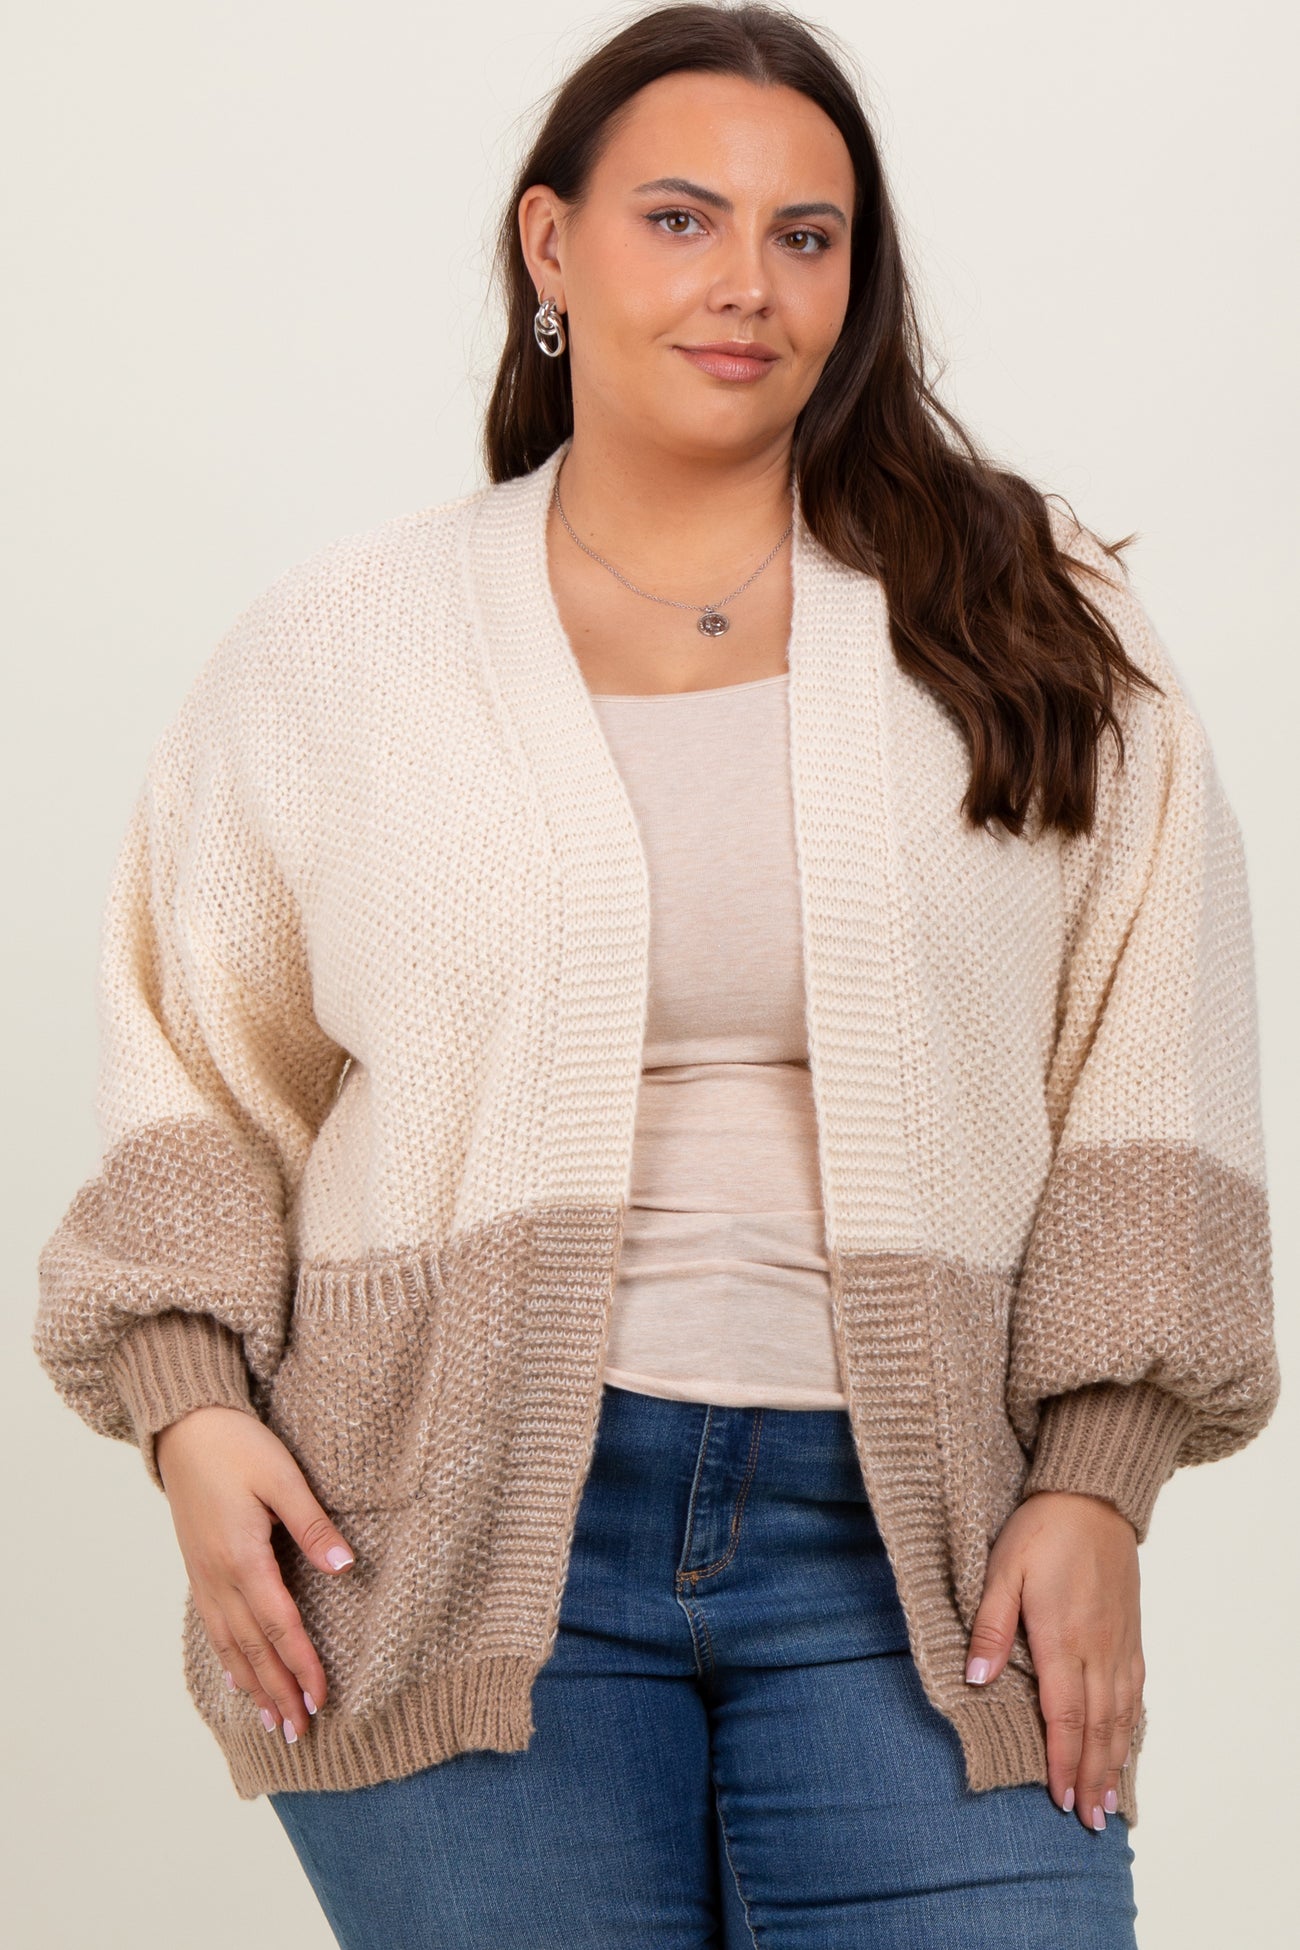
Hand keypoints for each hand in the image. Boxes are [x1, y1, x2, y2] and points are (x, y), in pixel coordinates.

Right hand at [154, 1404, 356, 1744]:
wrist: (185, 1427)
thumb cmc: (238, 1445)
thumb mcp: (283, 1476)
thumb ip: (313, 1525)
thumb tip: (345, 1568)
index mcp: (243, 1557)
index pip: (280, 1626)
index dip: (302, 1666)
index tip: (322, 1699)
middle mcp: (219, 1577)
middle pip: (253, 1649)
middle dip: (278, 1692)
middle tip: (300, 1733)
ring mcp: (203, 1575)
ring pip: (230, 1645)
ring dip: (253, 1686)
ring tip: (272, 1721)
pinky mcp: (198, 1567)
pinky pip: (213, 1626)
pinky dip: (227, 1659)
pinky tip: (236, 1678)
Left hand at [963, 1488, 1142, 1832]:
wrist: (1092, 1496)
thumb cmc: (1041, 1531)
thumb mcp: (1002, 1571)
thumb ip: (990, 1628)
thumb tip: (975, 1680)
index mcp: (1062, 1640)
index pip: (1064, 1716)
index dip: (1062, 1761)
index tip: (1060, 1799)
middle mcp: (1098, 1649)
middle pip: (1097, 1726)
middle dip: (1092, 1776)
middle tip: (1090, 1821)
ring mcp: (1119, 1641)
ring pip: (1121, 1713)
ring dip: (1115, 1758)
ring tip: (1109, 1798)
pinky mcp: (1131, 1630)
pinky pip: (1135, 1689)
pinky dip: (1132, 1723)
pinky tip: (1128, 1739)